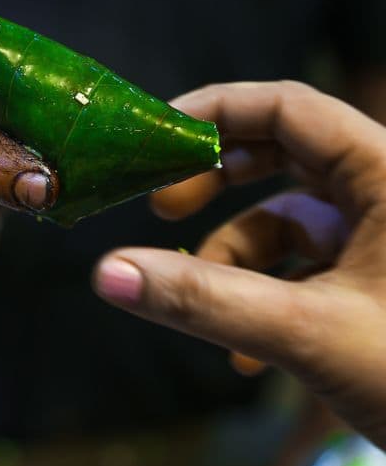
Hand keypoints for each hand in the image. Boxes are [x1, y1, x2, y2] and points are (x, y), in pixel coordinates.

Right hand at [93, 80, 385, 447]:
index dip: (215, 111)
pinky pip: (311, 266)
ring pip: (291, 220)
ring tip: (216, 323)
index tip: (153, 139)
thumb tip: (106, 272)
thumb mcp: (308, 331)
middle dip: (218, 184)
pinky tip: (252, 359)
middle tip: (162, 207)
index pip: (288, 105)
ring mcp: (382, 236)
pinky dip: (272, 298)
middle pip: (283, 154)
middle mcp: (384, 189)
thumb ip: (204, 299)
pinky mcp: (379, 278)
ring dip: (240, 265)